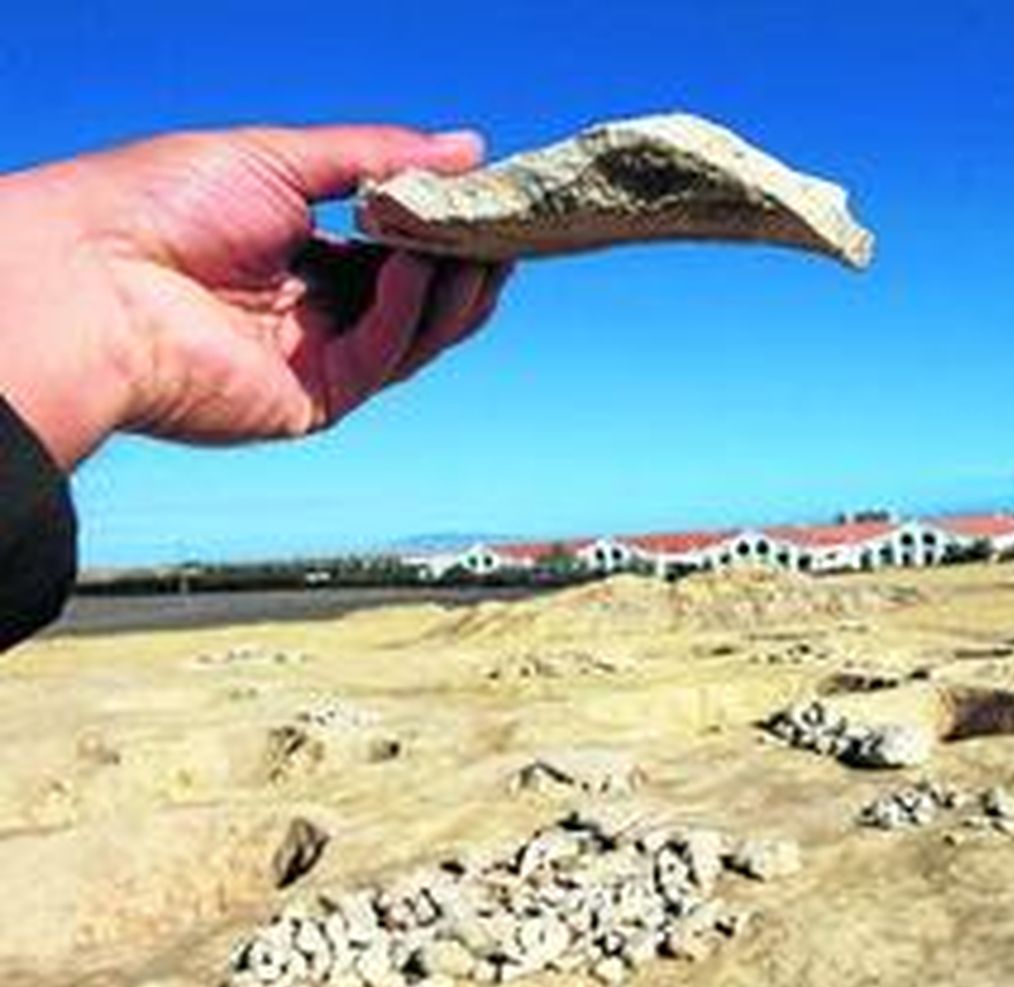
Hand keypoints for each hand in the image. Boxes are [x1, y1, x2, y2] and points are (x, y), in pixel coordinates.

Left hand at [0, 125, 513, 470]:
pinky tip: (407, 271)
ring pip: (415, 336)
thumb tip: (470, 146)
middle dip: (465, 266)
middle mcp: (310, 313)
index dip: (444, 230)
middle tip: (509, 232)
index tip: (491, 204)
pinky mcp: (313, 401)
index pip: (395, 250)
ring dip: (452, 294)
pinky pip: (381, 359)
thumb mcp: (283, 159)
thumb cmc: (161, 205)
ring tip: (482, 251)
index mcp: (297, 255)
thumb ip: (379, 156)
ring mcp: (314, 360)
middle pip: (417, 298)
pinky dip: (402, 316)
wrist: (92, 277)